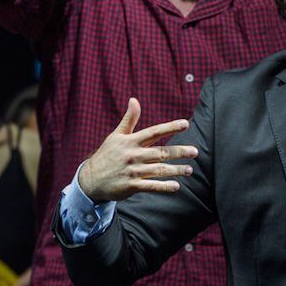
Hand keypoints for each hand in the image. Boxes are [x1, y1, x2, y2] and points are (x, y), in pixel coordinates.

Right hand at [77, 98, 196, 202]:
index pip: (154, 132)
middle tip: (195, 152)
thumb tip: (134, 99)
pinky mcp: (131, 186)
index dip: (170, 127)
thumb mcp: (116, 136)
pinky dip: (164, 186)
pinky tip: (176, 186)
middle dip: (179, 152)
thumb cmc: (107, 155)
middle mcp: (133, 155)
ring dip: (176, 170)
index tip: (186, 124)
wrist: (91, 179)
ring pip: (159, 170)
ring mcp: (132, 171)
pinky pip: (151, 186)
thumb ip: (129, 119)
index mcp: (131, 141)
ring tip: (189, 170)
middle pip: (161, 153)